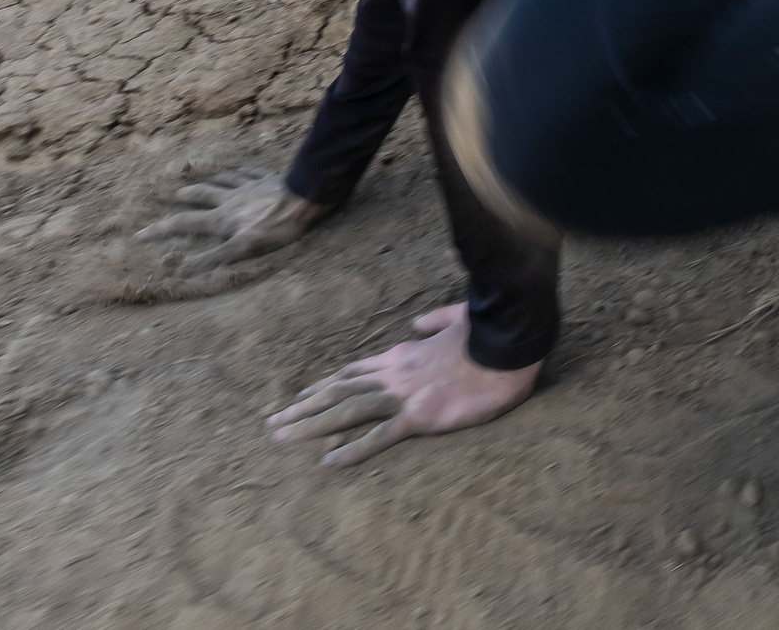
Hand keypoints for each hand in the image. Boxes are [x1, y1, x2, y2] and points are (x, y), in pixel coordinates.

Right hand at [134, 167, 328, 272]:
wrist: (302, 201)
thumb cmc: (274, 228)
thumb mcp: (243, 248)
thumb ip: (212, 257)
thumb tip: (182, 268)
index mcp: (222, 218)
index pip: (184, 223)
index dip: (161, 229)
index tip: (139, 233)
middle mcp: (230, 199)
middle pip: (200, 196)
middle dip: (183, 196)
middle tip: (168, 193)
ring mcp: (248, 186)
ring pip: (221, 181)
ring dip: (207, 180)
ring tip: (195, 177)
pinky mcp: (267, 179)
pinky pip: (249, 172)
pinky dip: (240, 170)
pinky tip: (239, 168)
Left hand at [264, 304, 539, 467]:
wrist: (506, 344)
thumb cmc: (486, 332)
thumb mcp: (455, 318)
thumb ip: (432, 320)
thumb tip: (416, 322)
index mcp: (402, 355)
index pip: (354, 371)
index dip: (325, 385)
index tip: (301, 396)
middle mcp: (393, 374)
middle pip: (338, 391)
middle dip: (303, 408)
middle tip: (272, 423)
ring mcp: (403, 395)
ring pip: (346, 411)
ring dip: (312, 425)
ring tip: (282, 438)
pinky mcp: (419, 416)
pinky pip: (379, 436)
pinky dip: (351, 449)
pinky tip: (328, 461)